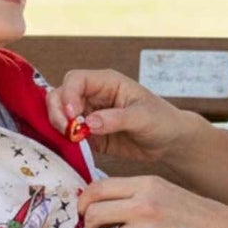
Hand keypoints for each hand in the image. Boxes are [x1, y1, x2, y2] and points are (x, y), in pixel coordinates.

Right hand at [48, 69, 190, 164]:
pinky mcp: (89, 134)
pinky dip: (64, 140)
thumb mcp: (143, 117)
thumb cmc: (162, 120)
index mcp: (107, 82)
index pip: (76, 80)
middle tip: (66, 130)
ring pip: (60, 114)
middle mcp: (94, 95)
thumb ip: (116, 119)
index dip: (69, 94)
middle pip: (61, 94)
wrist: (169, 142)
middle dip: (57, 111)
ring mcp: (89, 114)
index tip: (72, 115)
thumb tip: (88, 123)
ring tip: (71, 140)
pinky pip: (69, 134)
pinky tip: (71, 148)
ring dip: (58, 126)